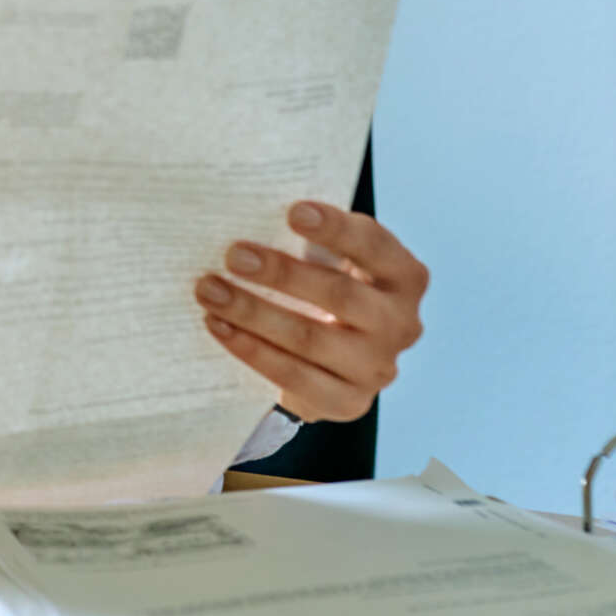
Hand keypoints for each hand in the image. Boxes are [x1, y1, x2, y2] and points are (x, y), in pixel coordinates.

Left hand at [193, 201, 426, 422]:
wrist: (336, 364)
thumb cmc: (329, 292)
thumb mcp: (336, 263)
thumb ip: (313, 243)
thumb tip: (252, 212)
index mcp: (404, 277)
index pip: (374, 246)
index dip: (336, 229)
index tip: (293, 212)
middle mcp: (400, 323)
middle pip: (340, 295)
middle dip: (282, 273)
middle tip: (234, 256)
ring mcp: (377, 367)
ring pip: (311, 339)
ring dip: (253, 313)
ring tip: (210, 290)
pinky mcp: (349, 402)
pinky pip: (293, 376)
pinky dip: (251, 350)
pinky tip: (219, 326)